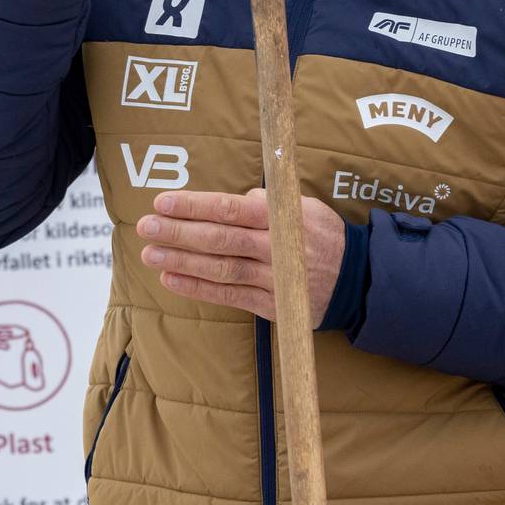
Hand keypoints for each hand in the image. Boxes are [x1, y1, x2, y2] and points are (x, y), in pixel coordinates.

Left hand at [135, 188, 344, 327]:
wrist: (358, 281)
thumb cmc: (321, 235)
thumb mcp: (302, 206)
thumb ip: (266, 201)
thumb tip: (236, 198)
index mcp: (281, 218)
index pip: (229, 209)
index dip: (193, 206)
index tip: (162, 202)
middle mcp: (275, 248)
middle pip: (219, 240)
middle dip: (178, 233)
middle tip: (145, 227)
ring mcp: (273, 280)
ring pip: (220, 269)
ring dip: (181, 261)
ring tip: (150, 254)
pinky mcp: (271, 305)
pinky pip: (229, 296)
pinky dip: (198, 288)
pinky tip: (171, 279)